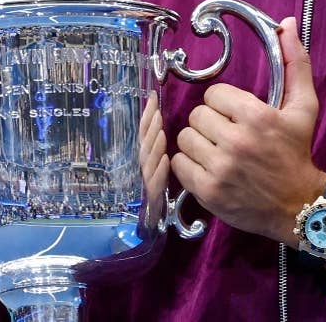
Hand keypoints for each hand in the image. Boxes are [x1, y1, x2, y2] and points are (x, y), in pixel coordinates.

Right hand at [139, 91, 168, 229]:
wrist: (155, 228)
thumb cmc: (176, 194)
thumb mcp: (181, 164)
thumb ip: (179, 145)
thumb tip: (176, 120)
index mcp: (150, 160)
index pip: (147, 135)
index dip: (149, 117)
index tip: (153, 98)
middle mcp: (144, 171)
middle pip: (145, 146)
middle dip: (149, 127)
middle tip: (156, 110)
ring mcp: (145, 186)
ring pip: (147, 164)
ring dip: (154, 146)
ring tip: (161, 131)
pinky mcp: (151, 204)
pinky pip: (154, 187)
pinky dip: (159, 173)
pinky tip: (165, 161)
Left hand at [171, 17, 325, 245]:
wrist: (297, 203)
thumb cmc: (297, 150)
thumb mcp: (304, 106)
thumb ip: (296, 63)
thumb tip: (285, 23)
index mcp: (257, 117)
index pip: (214, 94)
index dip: (224, 102)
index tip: (236, 114)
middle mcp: (236, 141)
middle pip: (197, 115)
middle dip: (211, 122)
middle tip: (227, 133)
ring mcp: (220, 168)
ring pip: (184, 139)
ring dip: (198, 142)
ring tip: (217, 150)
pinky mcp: (207, 191)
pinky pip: (178, 164)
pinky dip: (189, 164)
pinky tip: (208, 166)